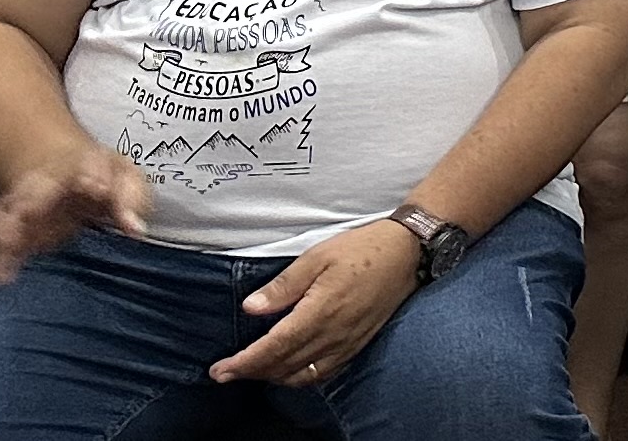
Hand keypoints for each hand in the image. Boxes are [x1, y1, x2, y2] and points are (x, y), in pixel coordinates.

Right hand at [0, 144, 151, 282]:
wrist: (71, 172)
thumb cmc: (106, 179)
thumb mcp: (128, 181)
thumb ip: (131, 200)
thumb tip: (135, 229)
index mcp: (84, 163)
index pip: (89, 165)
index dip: (92, 175)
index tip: (96, 189)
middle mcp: (50, 179)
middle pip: (37, 187)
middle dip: (31, 201)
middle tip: (28, 215)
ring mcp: (27, 199)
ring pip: (11, 211)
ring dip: (4, 229)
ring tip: (1, 249)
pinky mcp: (15, 223)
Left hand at [211, 217, 418, 386]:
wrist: (408, 254)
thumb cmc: (362, 249)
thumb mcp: (318, 256)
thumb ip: (284, 285)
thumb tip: (251, 308)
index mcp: (320, 311)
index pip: (274, 347)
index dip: (244, 363)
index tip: (220, 370)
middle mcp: (334, 335)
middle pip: (283, 366)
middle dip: (250, 373)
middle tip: (225, 373)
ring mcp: (347, 344)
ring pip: (302, 376)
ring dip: (272, 377)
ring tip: (252, 371)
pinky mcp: (357, 345)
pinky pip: (323, 374)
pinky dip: (299, 379)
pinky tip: (288, 371)